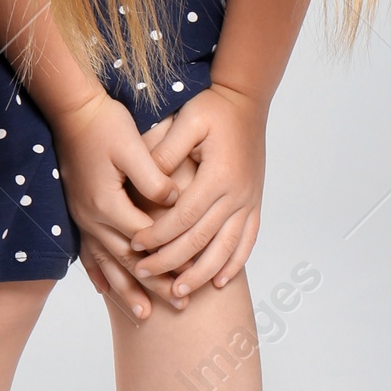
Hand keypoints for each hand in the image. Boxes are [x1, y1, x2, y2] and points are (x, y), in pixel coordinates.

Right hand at [51, 92, 192, 320]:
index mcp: (108, 202)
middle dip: (153, 285)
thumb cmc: (105, 124)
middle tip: (179, 307)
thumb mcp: (133, 146)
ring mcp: (82, 217)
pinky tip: (105, 291)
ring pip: (106, 263)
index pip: (145, 240)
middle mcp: (91, 217)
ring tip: (143, 315)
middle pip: (127, 260)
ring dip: (125, 289)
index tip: (193, 273)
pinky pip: (88, 252)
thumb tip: (176, 201)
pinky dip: (98, 273)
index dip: (170, 258)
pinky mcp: (78, 212)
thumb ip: (153, 177)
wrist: (71, 110)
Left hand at [124, 82, 266, 302]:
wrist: (247, 99)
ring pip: (226, 248)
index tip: (135, 245)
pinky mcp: (255, 202)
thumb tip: (146, 178)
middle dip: (171, 261)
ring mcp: (249, 200)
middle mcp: (236, 194)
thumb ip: (166, 149)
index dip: (158, 235)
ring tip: (179, 291)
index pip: (182, 217)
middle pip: (201, 240)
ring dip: (201, 273)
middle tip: (144, 274)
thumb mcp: (187, 120)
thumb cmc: (213, 108)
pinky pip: (247, 240)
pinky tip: (219, 281)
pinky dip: (234, 263)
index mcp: (217, 176)